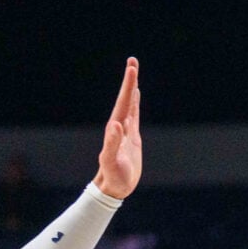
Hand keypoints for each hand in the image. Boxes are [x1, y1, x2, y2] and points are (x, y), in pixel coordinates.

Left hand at [95, 58, 142, 198]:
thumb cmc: (112, 176)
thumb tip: (116, 124)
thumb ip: (112, 142)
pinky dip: (135, 103)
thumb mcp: (111, 160)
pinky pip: (134, 115)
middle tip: (133, 61)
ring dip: (132, 88)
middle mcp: (119, 125)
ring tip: (134, 71)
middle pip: (126, 98)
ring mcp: (126, 130)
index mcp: (115, 127)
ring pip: (130, 104)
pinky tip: (136, 96)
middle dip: (130, 79)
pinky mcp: (132, 138)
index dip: (128, 85)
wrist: (114, 188)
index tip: (132, 68)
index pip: (123, 101)